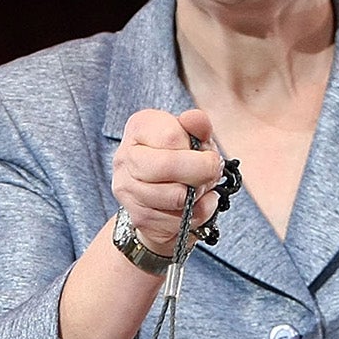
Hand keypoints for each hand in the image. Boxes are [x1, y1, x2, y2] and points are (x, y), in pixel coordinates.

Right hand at [111, 108, 224, 255]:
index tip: (205, 153)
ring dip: (198, 194)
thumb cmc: (181, 159)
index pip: (170, 136)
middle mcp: (126, 157)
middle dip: (200, 172)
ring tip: (201, 188)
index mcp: (139, 128)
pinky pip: (178, 220)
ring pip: (174, 197)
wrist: (162, 198)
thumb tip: (195, 119)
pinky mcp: (138, 217)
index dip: (196, 148)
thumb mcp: (194, 138)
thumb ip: (198, 126)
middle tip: (213, 172)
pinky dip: (197, 214)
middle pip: (167, 166)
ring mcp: (128, 189)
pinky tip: (195, 205)